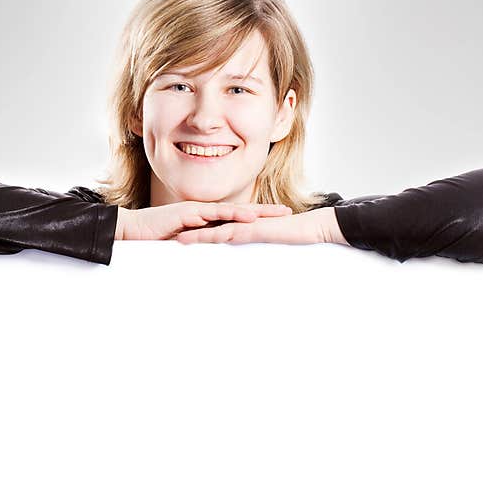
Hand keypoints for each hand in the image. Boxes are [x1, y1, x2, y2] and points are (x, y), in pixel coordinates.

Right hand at [116, 201, 292, 240]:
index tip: (275, 221)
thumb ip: (196, 247)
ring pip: (233, 210)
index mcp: (204, 219)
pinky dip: (233, 215)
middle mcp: (204, 212)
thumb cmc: (152, 238)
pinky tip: (250, 217)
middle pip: (240, 211)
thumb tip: (208, 260)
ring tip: (277, 213)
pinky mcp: (189, 214)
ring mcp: (197, 211)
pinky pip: (215, 215)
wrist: (131, 229)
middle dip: (265, 212)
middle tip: (288, 213)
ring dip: (256, 211)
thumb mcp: (181, 244)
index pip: (235, 217)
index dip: (256, 218)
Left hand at [174, 206, 345, 245]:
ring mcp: (246, 225)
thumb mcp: (273, 244)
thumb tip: (254, 259)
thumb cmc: (296, 236)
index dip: (200, 234)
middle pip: (211, 228)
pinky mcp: (251, 229)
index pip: (218, 230)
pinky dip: (210, 236)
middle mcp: (243, 224)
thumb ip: (260, 247)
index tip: (184, 239)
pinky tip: (198, 239)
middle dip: (191, 233)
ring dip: (195, 235)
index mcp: (246, 227)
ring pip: (214, 229)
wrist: (311, 227)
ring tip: (176, 240)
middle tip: (171, 238)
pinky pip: (227, 233)